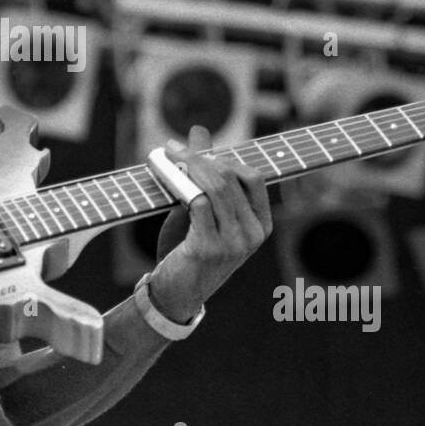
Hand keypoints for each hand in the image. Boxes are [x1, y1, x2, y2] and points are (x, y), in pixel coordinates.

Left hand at [149, 125, 272, 322]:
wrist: (176, 293)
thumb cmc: (190, 250)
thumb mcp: (203, 212)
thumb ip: (204, 175)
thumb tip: (198, 132)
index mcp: (260, 225)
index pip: (254, 177)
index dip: (226, 158)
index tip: (198, 150)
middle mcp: (252, 235)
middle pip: (230, 178)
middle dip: (198, 157)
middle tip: (171, 148)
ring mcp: (233, 243)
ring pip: (215, 187)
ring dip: (185, 166)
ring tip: (165, 158)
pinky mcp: (208, 248)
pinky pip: (197, 203)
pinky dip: (180, 185)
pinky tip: (165, 178)